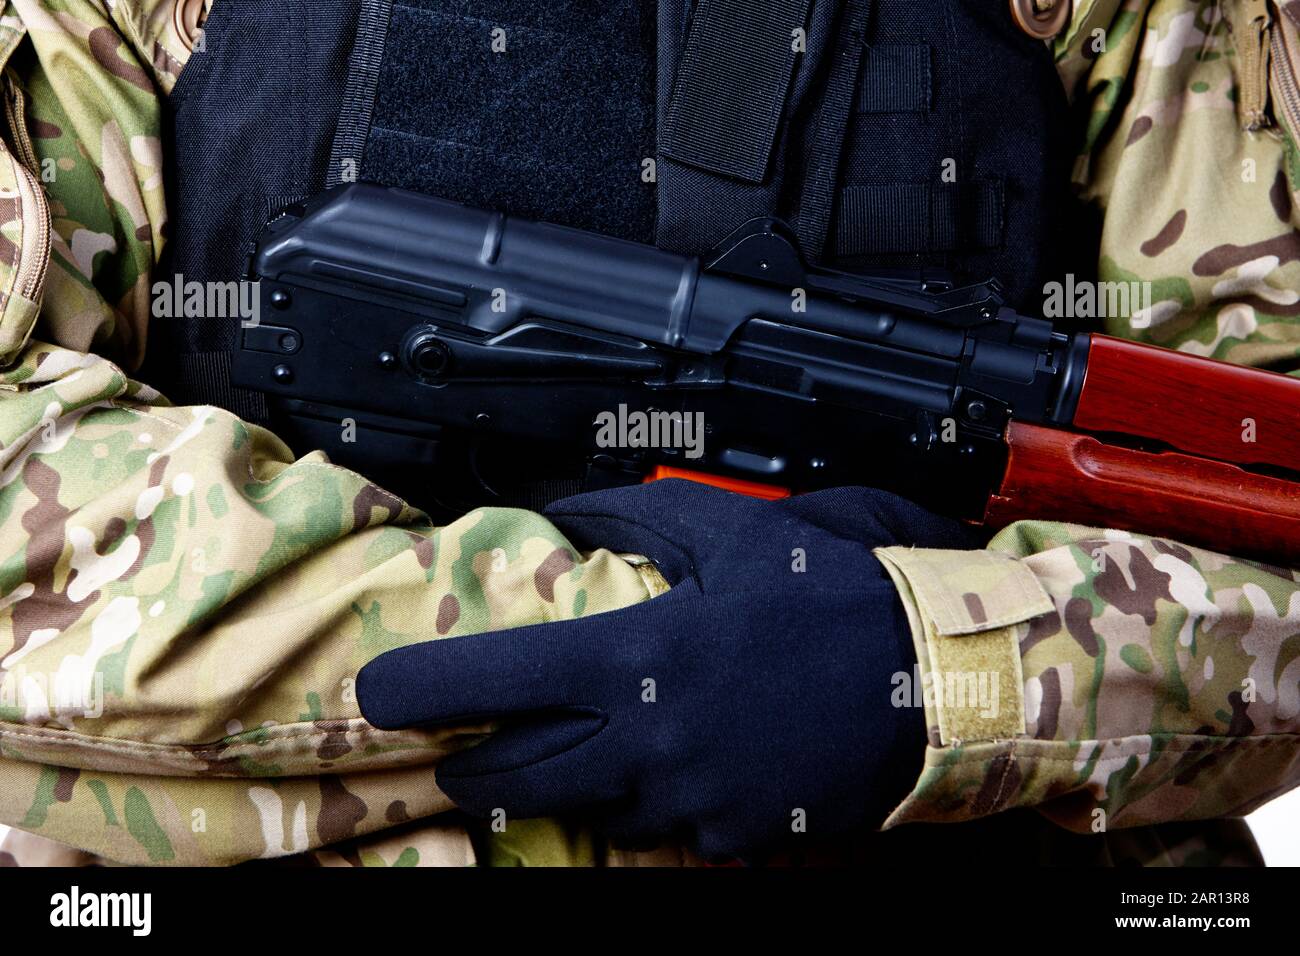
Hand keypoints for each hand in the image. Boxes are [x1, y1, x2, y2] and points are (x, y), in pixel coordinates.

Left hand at [357, 480, 974, 860]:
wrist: (930, 678)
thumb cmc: (829, 596)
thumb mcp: (728, 533)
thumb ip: (631, 518)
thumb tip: (565, 509)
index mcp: (638, 655)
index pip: (497, 680)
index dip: (424, 690)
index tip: (380, 694)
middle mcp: (649, 738)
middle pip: (517, 773)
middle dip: (475, 762)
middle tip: (465, 745)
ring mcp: (688, 797)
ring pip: (588, 805)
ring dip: (568, 780)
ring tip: (582, 744)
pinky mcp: (730, 834)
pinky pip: (662, 826)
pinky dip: (648, 799)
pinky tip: (673, 761)